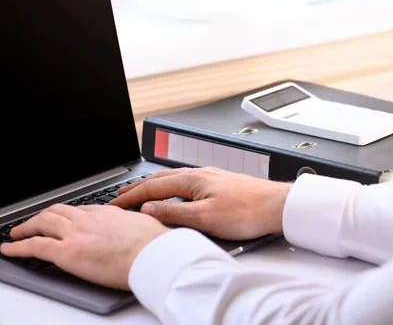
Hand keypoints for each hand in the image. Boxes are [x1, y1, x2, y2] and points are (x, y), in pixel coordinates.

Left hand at [0, 204, 169, 290]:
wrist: (155, 256)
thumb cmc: (156, 246)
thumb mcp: (145, 227)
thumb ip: (133, 227)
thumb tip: (137, 232)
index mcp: (107, 213)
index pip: (79, 210)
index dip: (66, 215)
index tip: (62, 219)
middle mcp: (88, 218)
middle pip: (56, 211)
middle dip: (42, 216)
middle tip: (34, 222)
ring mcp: (75, 233)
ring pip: (41, 223)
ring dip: (26, 227)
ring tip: (17, 233)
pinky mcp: (67, 252)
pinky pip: (35, 246)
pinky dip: (18, 247)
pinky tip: (9, 249)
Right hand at [110, 167, 291, 240]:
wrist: (277, 206)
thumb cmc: (247, 211)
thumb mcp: (205, 218)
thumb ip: (173, 212)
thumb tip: (148, 208)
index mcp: (192, 180)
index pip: (152, 187)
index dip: (130, 196)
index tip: (115, 203)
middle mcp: (198, 174)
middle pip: (159, 178)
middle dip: (137, 186)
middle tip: (119, 194)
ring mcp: (208, 177)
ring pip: (172, 179)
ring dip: (152, 186)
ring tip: (140, 191)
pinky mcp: (218, 183)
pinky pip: (184, 182)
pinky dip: (169, 187)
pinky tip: (173, 193)